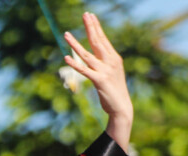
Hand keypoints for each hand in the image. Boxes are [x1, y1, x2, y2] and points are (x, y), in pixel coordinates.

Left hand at [63, 12, 132, 149]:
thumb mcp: (111, 73)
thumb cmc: (114, 91)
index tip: (90, 16)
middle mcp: (110, 61)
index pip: (103, 39)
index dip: (96, 27)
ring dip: (75, 44)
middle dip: (90, 27)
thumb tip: (94, 55)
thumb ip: (104, 63)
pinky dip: (75, 64)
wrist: (121, 107)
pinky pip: (84, 70)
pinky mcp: (99, 81)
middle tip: (84, 15)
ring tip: (66, 34)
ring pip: (87, 54)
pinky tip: (66, 57)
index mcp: (114, 58)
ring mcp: (105, 70)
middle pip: (97, 41)